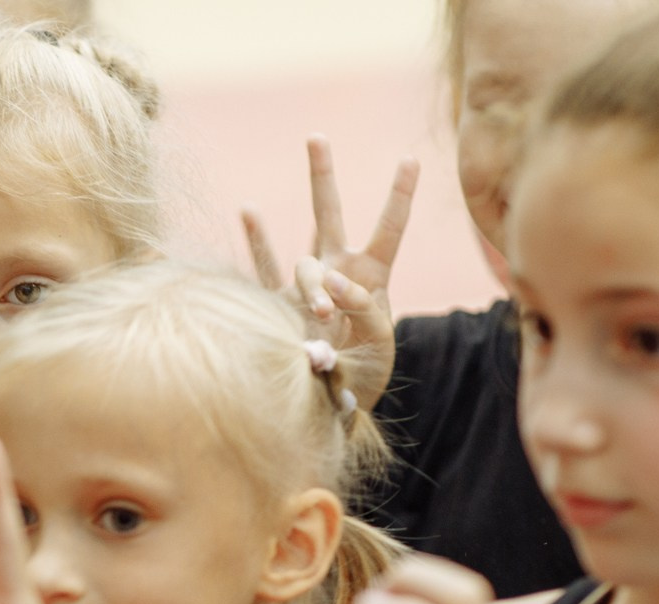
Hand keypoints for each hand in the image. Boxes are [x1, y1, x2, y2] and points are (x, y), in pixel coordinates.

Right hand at [243, 139, 417, 409]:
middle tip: (315, 137)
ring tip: (319, 298)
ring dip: (311, 275)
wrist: (332, 411)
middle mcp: (338, 275)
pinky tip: (249, 211)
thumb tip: (324, 293)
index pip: (388, 230)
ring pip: (303, 257)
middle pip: (331, 215)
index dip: (398, 195)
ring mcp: (305, 289)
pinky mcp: (277, 311)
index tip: (409, 159)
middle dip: (323, 177)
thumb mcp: (376, 350)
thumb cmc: (361, 383)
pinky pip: (264, 273)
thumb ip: (359, 316)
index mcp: (373, 281)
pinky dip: (258, 244)